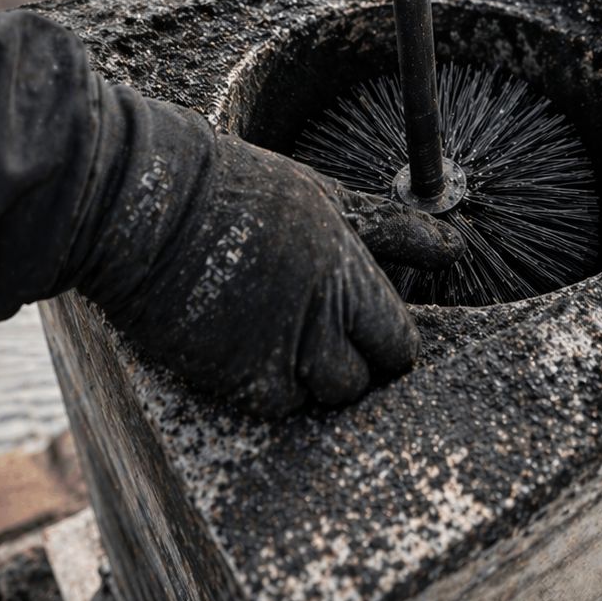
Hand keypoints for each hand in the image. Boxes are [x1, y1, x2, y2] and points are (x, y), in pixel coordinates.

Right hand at [71, 101, 459, 418]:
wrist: (145, 207)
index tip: (363, 327)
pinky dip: (266, 387)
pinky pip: (278, 406)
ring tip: (279, 334)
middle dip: (357, 362)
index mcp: (346, 267)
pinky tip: (243, 344)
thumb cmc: (238, 194)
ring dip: (313, 377)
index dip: (385, 339)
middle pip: (372, 376)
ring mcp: (279, 348)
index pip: (400, 341)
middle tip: (320, 333)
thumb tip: (456, 248)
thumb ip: (391, 231)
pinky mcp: (235, 378)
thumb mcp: (323, 199)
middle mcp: (321, 312)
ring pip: (329, 397)